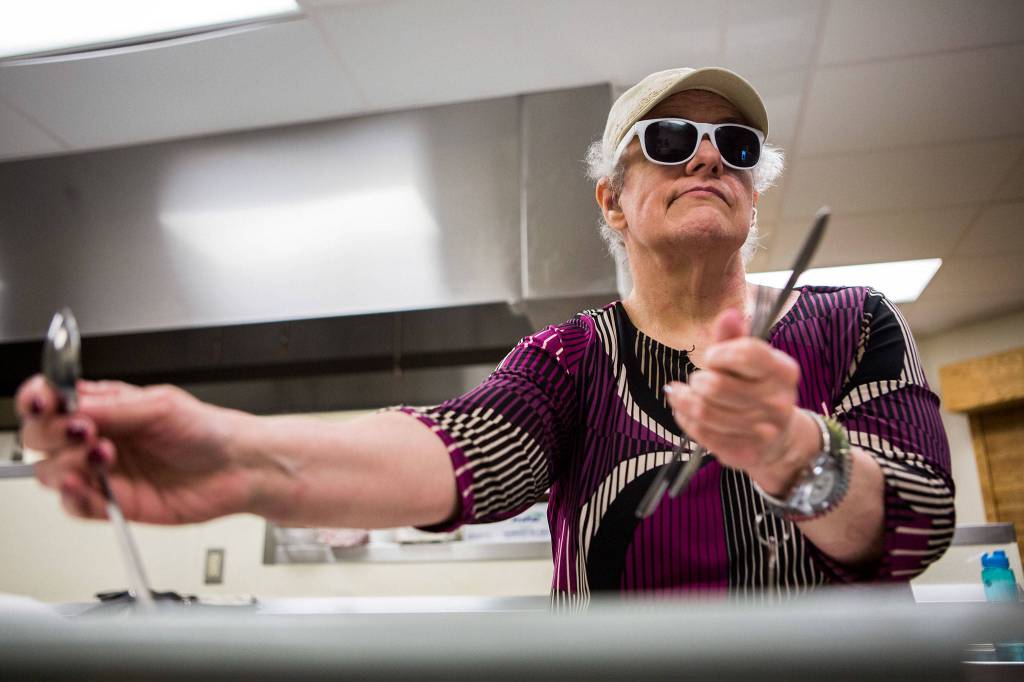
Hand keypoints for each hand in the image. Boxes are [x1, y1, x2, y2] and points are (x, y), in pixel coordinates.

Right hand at [16, 376, 252, 523]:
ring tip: (102, 456)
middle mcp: (96, 438)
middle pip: (41, 438)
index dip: (38, 400)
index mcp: (104, 406)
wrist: (238, 467)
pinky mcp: (113, 503)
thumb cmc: (206, 430)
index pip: (51, 400)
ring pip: (51, 473)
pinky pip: (76, 505)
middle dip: (51, 433)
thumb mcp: (162, 406)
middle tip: (81, 431)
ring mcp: (102, 472)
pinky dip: (74, 496)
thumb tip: (74, 406)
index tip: (46, 403)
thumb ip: (115, 408)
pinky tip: (87, 484)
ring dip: (66, 464)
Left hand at [665, 308, 820, 494]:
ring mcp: (763, 430)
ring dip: (684, 400)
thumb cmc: (755, 389)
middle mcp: (778, 401)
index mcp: (783, 371)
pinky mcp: (745, 452)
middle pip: (717, 386)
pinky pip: (701, 432)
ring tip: (681, 394)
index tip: (713, 356)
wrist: (778, 437)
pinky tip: (684, 411)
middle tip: (697, 379)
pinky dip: (685, 419)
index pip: (747, 354)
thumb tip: (729, 314)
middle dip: (698, 380)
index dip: (720, 353)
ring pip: (704, 411)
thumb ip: (735, 338)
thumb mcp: (749, 361)